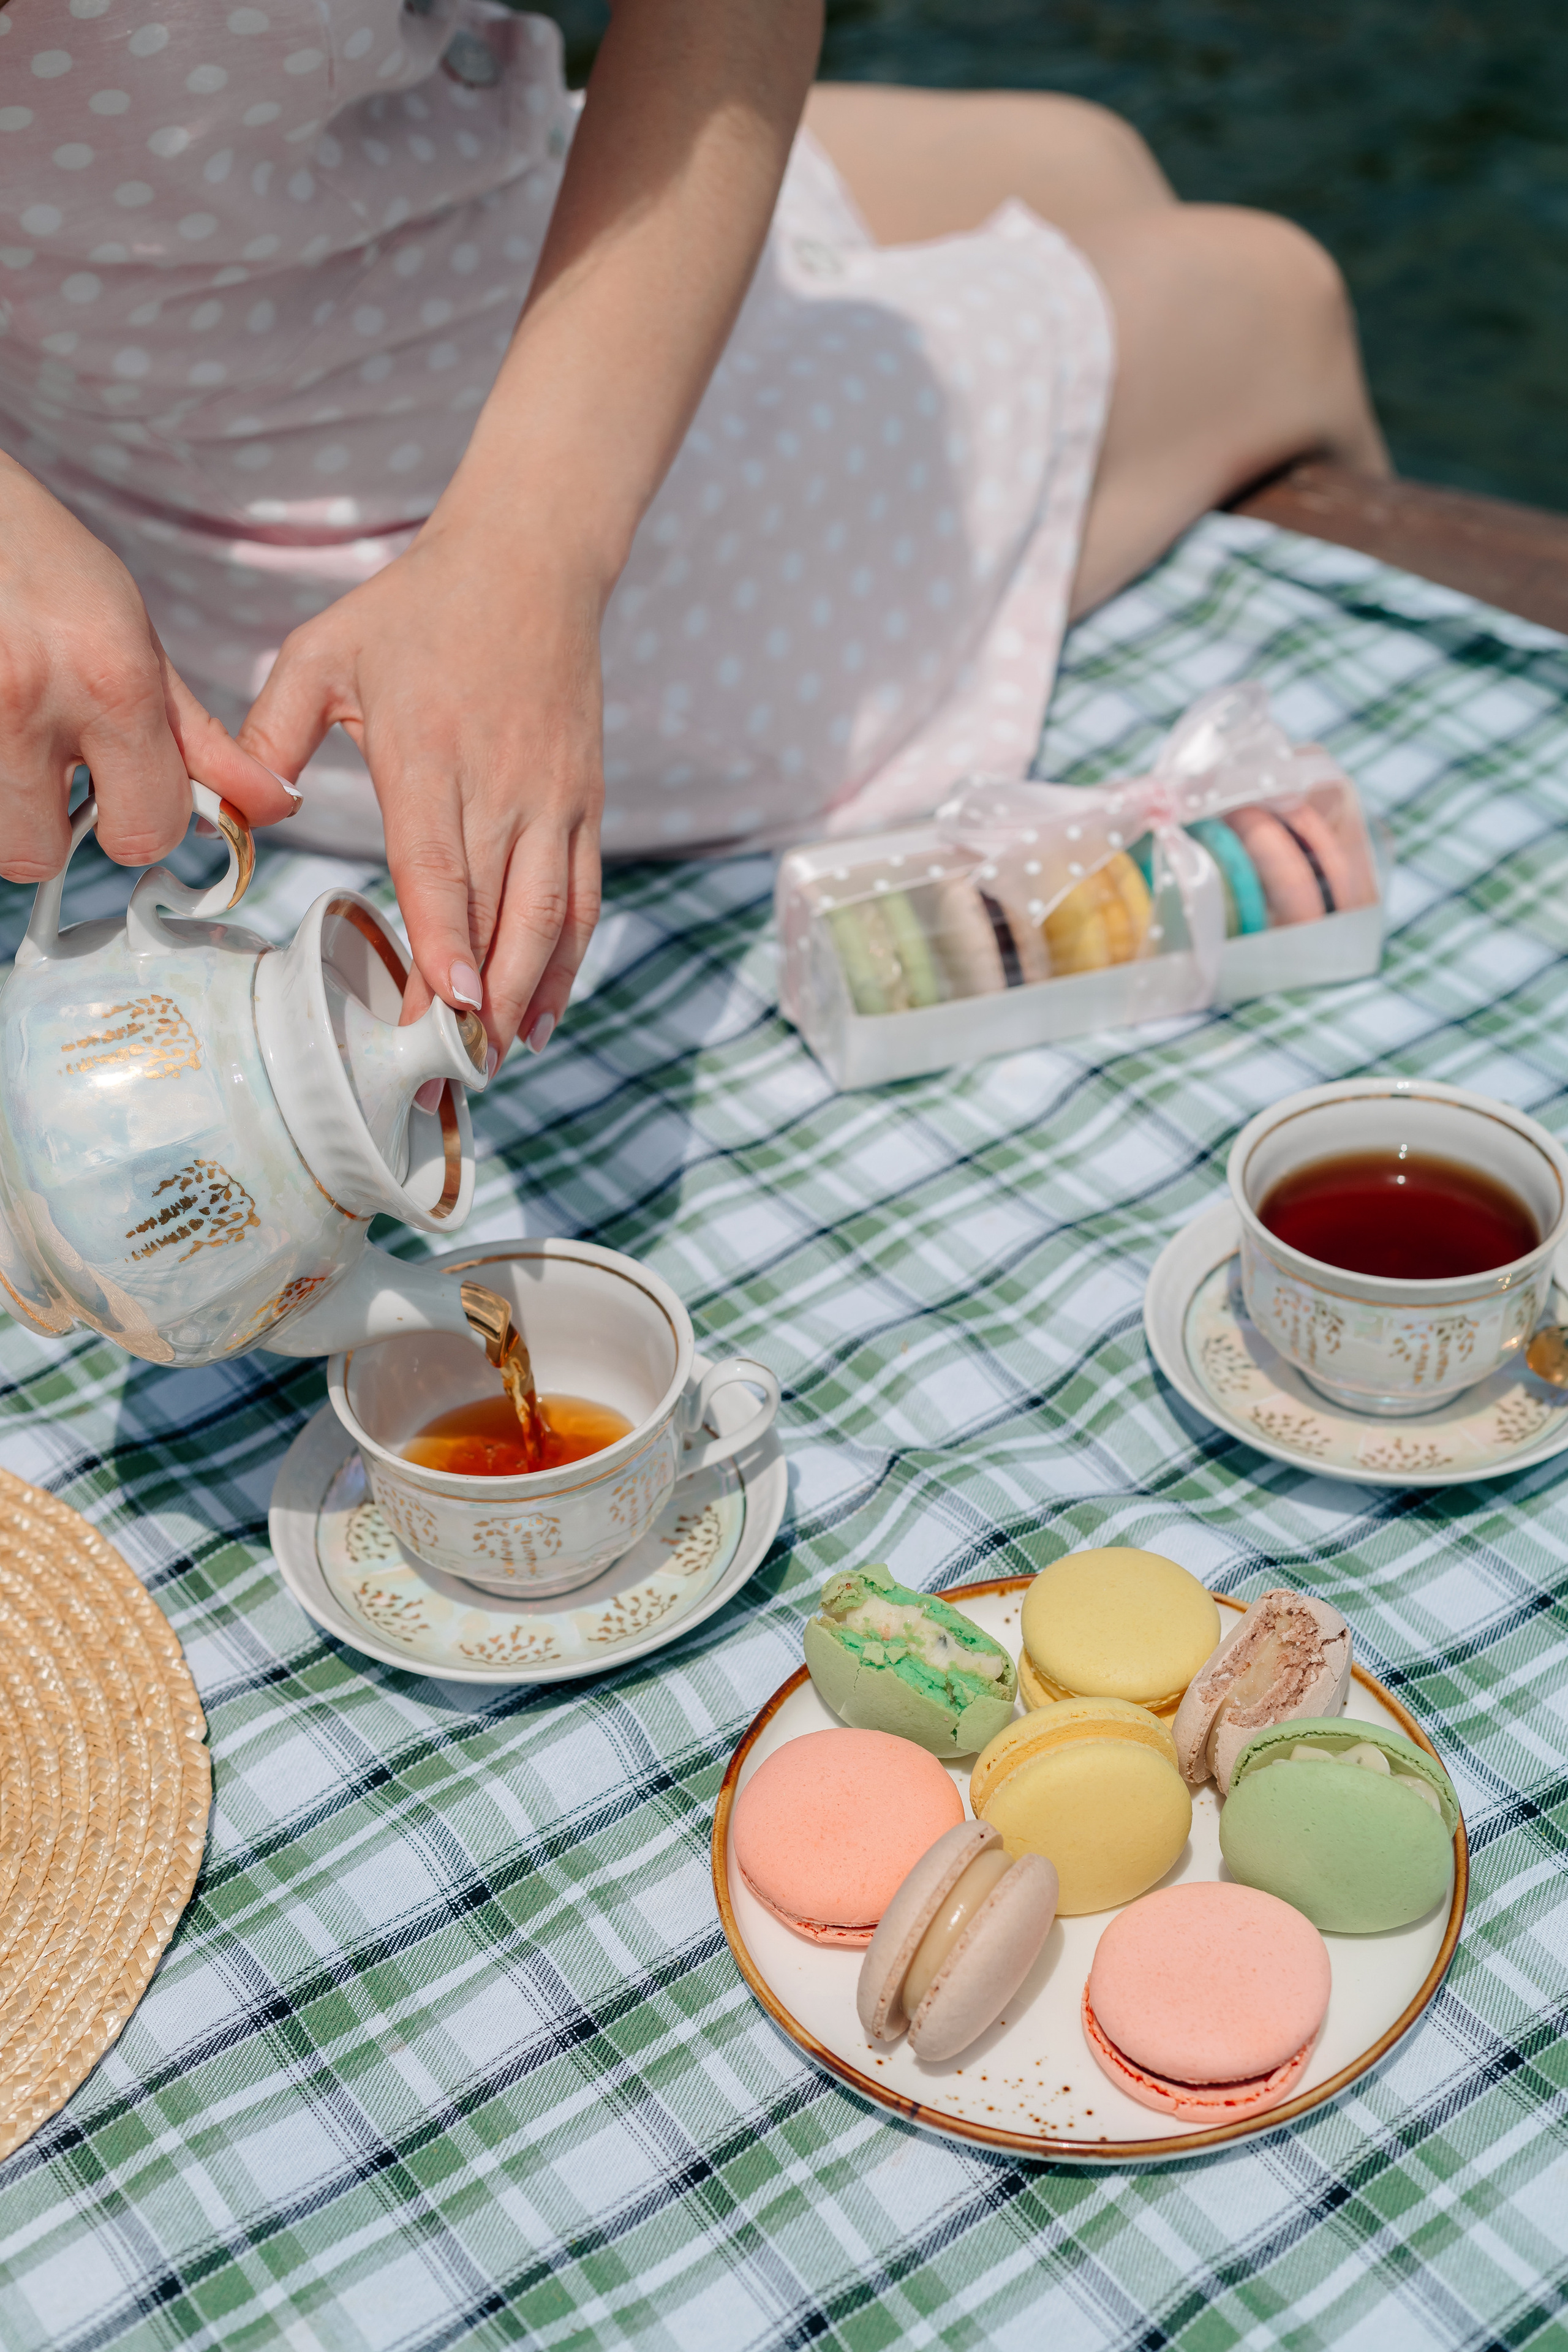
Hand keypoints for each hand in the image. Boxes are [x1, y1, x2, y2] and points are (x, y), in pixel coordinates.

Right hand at [0, 457, 299, 883]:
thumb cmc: (49, 569)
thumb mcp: (138, 642)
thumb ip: (198, 738)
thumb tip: (268, 804)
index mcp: (110, 682)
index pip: (143, 831)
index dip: (141, 829)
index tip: (128, 805)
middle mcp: (29, 699)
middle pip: (37, 856)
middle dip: (52, 836)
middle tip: (57, 788)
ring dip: (8, 808)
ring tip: (21, 745)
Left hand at [238, 497, 604, 1059]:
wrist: (530, 562)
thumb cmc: (415, 610)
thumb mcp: (322, 649)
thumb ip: (272, 728)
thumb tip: (252, 807)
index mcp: (430, 749)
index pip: (441, 862)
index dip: (446, 938)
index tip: (445, 1004)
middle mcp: (502, 781)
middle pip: (498, 907)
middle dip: (479, 997)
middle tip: (450, 1069)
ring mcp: (553, 795)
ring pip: (549, 912)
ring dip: (528, 991)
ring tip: (498, 1057)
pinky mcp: (585, 800)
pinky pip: (583, 895)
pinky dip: (567, 958)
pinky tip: (542, 1010)